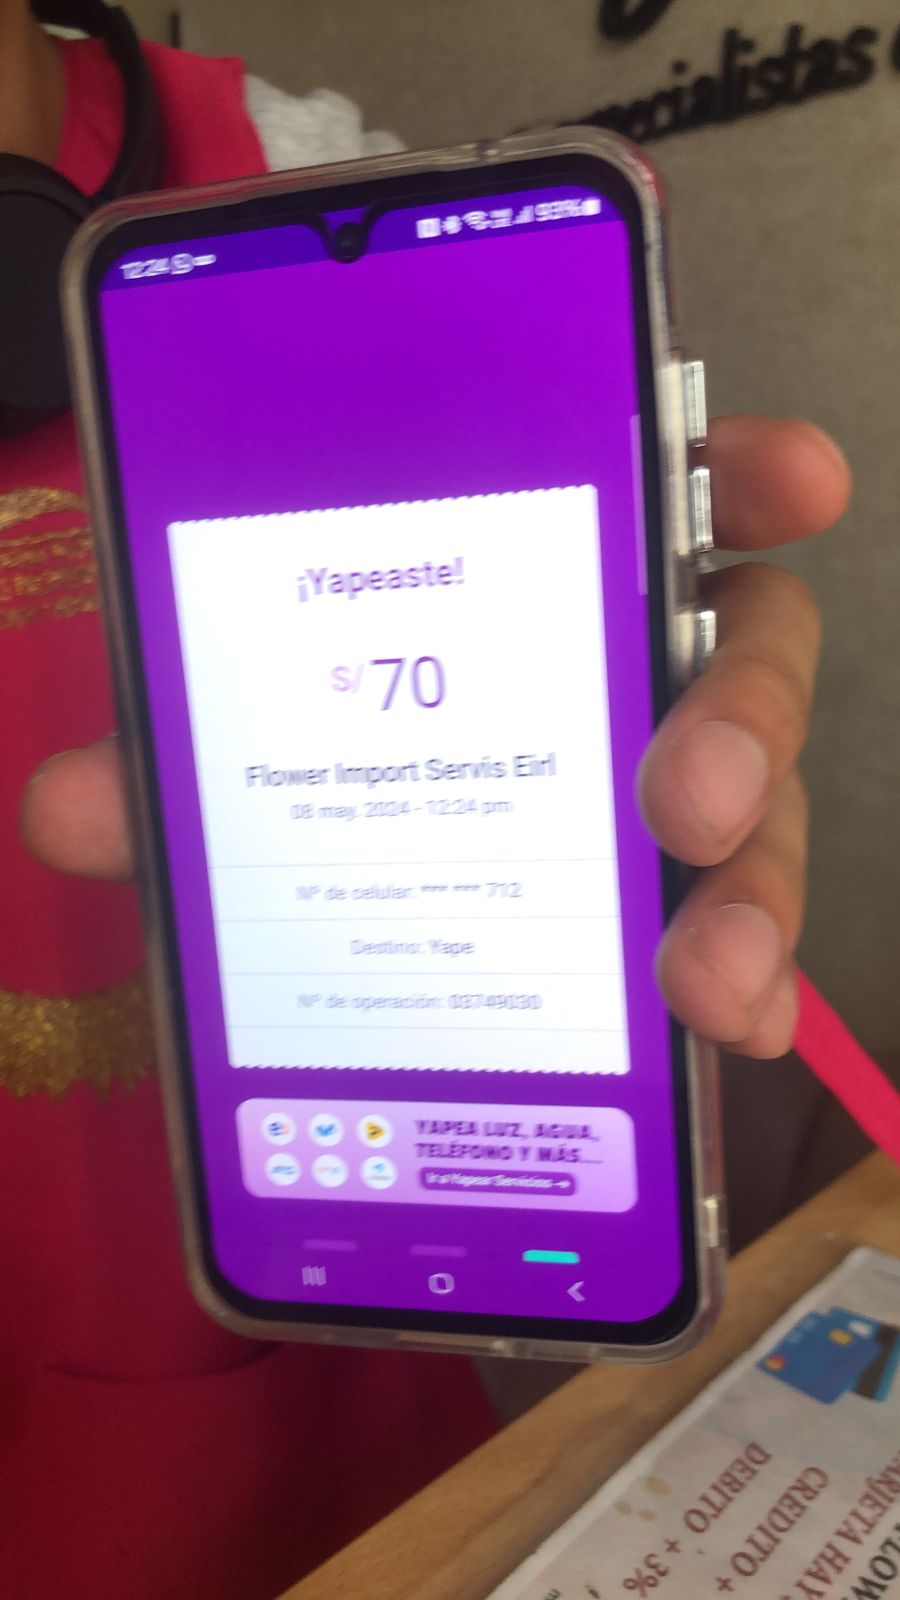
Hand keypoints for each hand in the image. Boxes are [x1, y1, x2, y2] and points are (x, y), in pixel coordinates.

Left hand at [21, 415, 849, 1058]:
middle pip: (748, 660)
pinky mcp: (682, 906)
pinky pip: (743, 932)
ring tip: (701, 977)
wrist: (380, 906)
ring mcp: (677, 793)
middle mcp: (641, 675)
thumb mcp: (256, 756)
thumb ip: (183, 766)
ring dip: (751, 892)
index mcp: (553, 586)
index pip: (665, 494)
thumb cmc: (339, 777)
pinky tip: (733, 1034)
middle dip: (743, 718)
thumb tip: (68, 810)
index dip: (737, 479)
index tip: (794, 483)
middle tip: (686, 800)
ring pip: (766, 815)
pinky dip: (749, 983)